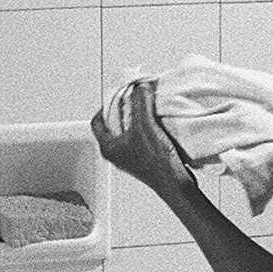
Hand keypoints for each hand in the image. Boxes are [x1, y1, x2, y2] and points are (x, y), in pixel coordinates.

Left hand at [91, 79, 194, 194]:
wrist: (175, 183)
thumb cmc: (157, 164)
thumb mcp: (145, 125)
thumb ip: (140, 102)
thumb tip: (140, 87)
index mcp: (109, 147)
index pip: (97, 121)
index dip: (105, 105)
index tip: (118, 95)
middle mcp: (117, 153)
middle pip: (114, 123)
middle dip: (124, 108)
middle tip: (135, 98)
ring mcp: (131, 156)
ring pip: (128, 130)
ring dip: (137, 116)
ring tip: (147, 107)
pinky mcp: (144, 158)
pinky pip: (141, 136)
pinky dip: (147, 126)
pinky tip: (157, 121)